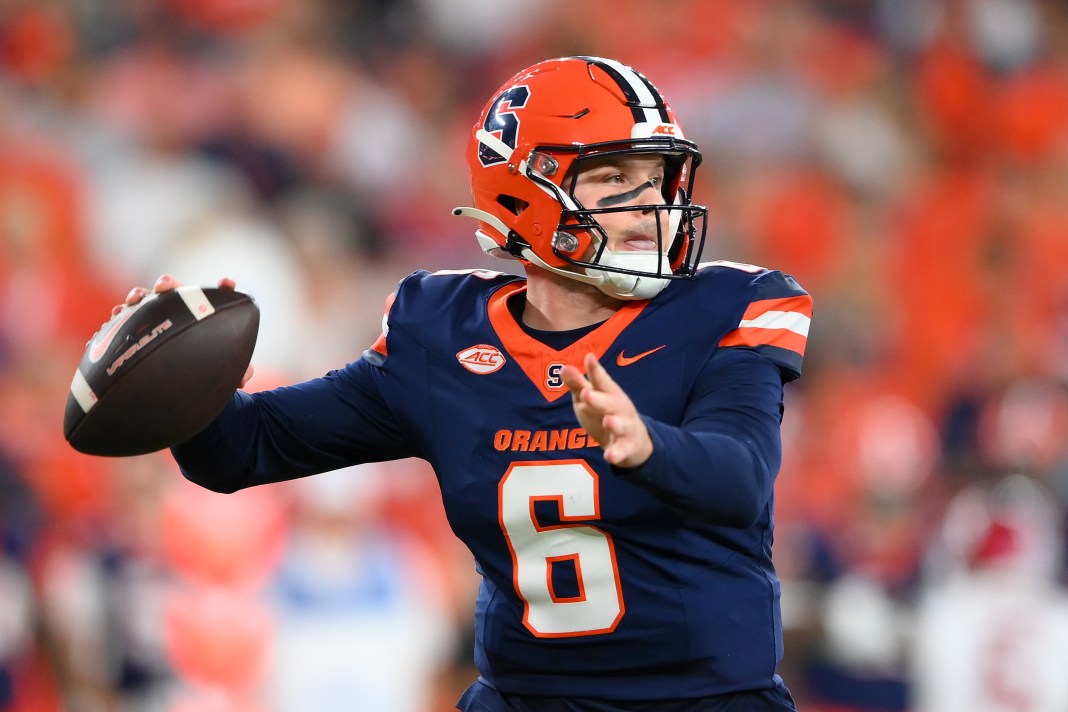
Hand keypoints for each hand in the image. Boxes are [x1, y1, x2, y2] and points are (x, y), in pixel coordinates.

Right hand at [109, 275, 252, 387]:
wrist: (176, 381)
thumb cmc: (205, 368)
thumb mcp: (220, 371)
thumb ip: (236, 372)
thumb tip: (243, 378)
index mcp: (204, 313)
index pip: (217, 296)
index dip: (225, 287)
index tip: (228, 283)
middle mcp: (179, 309)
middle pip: (174, 288)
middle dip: (167, 282)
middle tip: (164, 288)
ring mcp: (156, 315)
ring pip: (146, 298)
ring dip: (139, 294)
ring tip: (134, 299)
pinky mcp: (136, 327)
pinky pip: (126, 317)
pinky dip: (120, 313)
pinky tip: (115, 316)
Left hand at [561, 353, 652, 467]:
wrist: (633, 440)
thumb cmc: (606, 412)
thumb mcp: (590, 398)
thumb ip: (578, 385)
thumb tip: (564, 367)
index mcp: (609, 393)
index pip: (601, 381)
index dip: (595, 370)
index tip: (589, 358)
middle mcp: (619, 408)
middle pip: (610, 402)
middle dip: (599, 399)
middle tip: (586, 394)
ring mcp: (624, 427)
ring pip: (621, 425)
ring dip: (615, 423)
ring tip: (608, 421)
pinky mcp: (626, 446)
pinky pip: (622, 451)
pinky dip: (617, 454)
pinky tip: (609, 456)